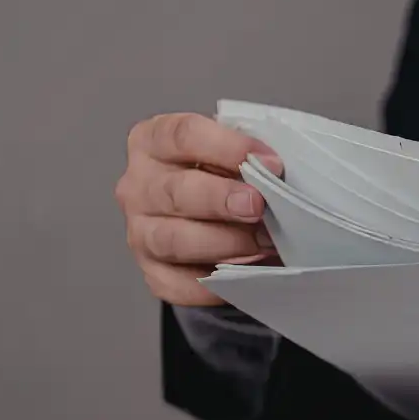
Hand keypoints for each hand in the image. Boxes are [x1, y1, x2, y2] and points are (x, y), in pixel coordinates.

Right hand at [115, 112, 283, 305]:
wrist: (211, 219)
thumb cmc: (222, 176)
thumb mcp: (232, 154)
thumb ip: (248, 158)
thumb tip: (279, 174)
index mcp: (153, 142)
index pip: (183, 135)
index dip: (230, 147)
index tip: (271, 162)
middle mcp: (139, 186)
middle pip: (175, 192)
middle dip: (221, 199)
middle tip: (258, 206)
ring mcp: (141, 231)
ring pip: (173, 240)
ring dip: (224, 242)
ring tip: (263, 242)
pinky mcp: (154, 272)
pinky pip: (181, 283)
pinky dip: (216, 283)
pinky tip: (247, 272)